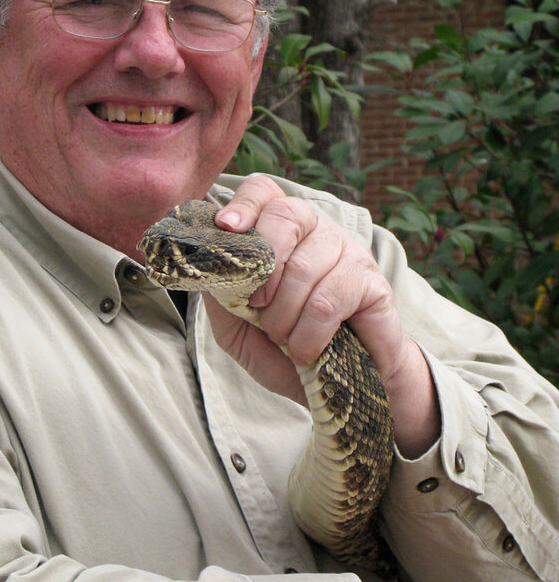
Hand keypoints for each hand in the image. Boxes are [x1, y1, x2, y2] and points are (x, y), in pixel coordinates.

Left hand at [204, 175, 439, 457]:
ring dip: (284, 315)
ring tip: (283, 339)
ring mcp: (348, 251)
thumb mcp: (237, 329)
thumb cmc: (284, 351)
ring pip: (304, 267)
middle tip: (258, 306)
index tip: (226, 227)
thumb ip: (220, 295)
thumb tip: (208, 265)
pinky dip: (309, 333)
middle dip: (263, 266)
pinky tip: (305, 350)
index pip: (264, 191)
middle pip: (287, 214)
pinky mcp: (373, 282)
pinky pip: (331, 299)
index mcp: (280, 232)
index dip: (244, 203)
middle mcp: (316, 231)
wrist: (339, 390)